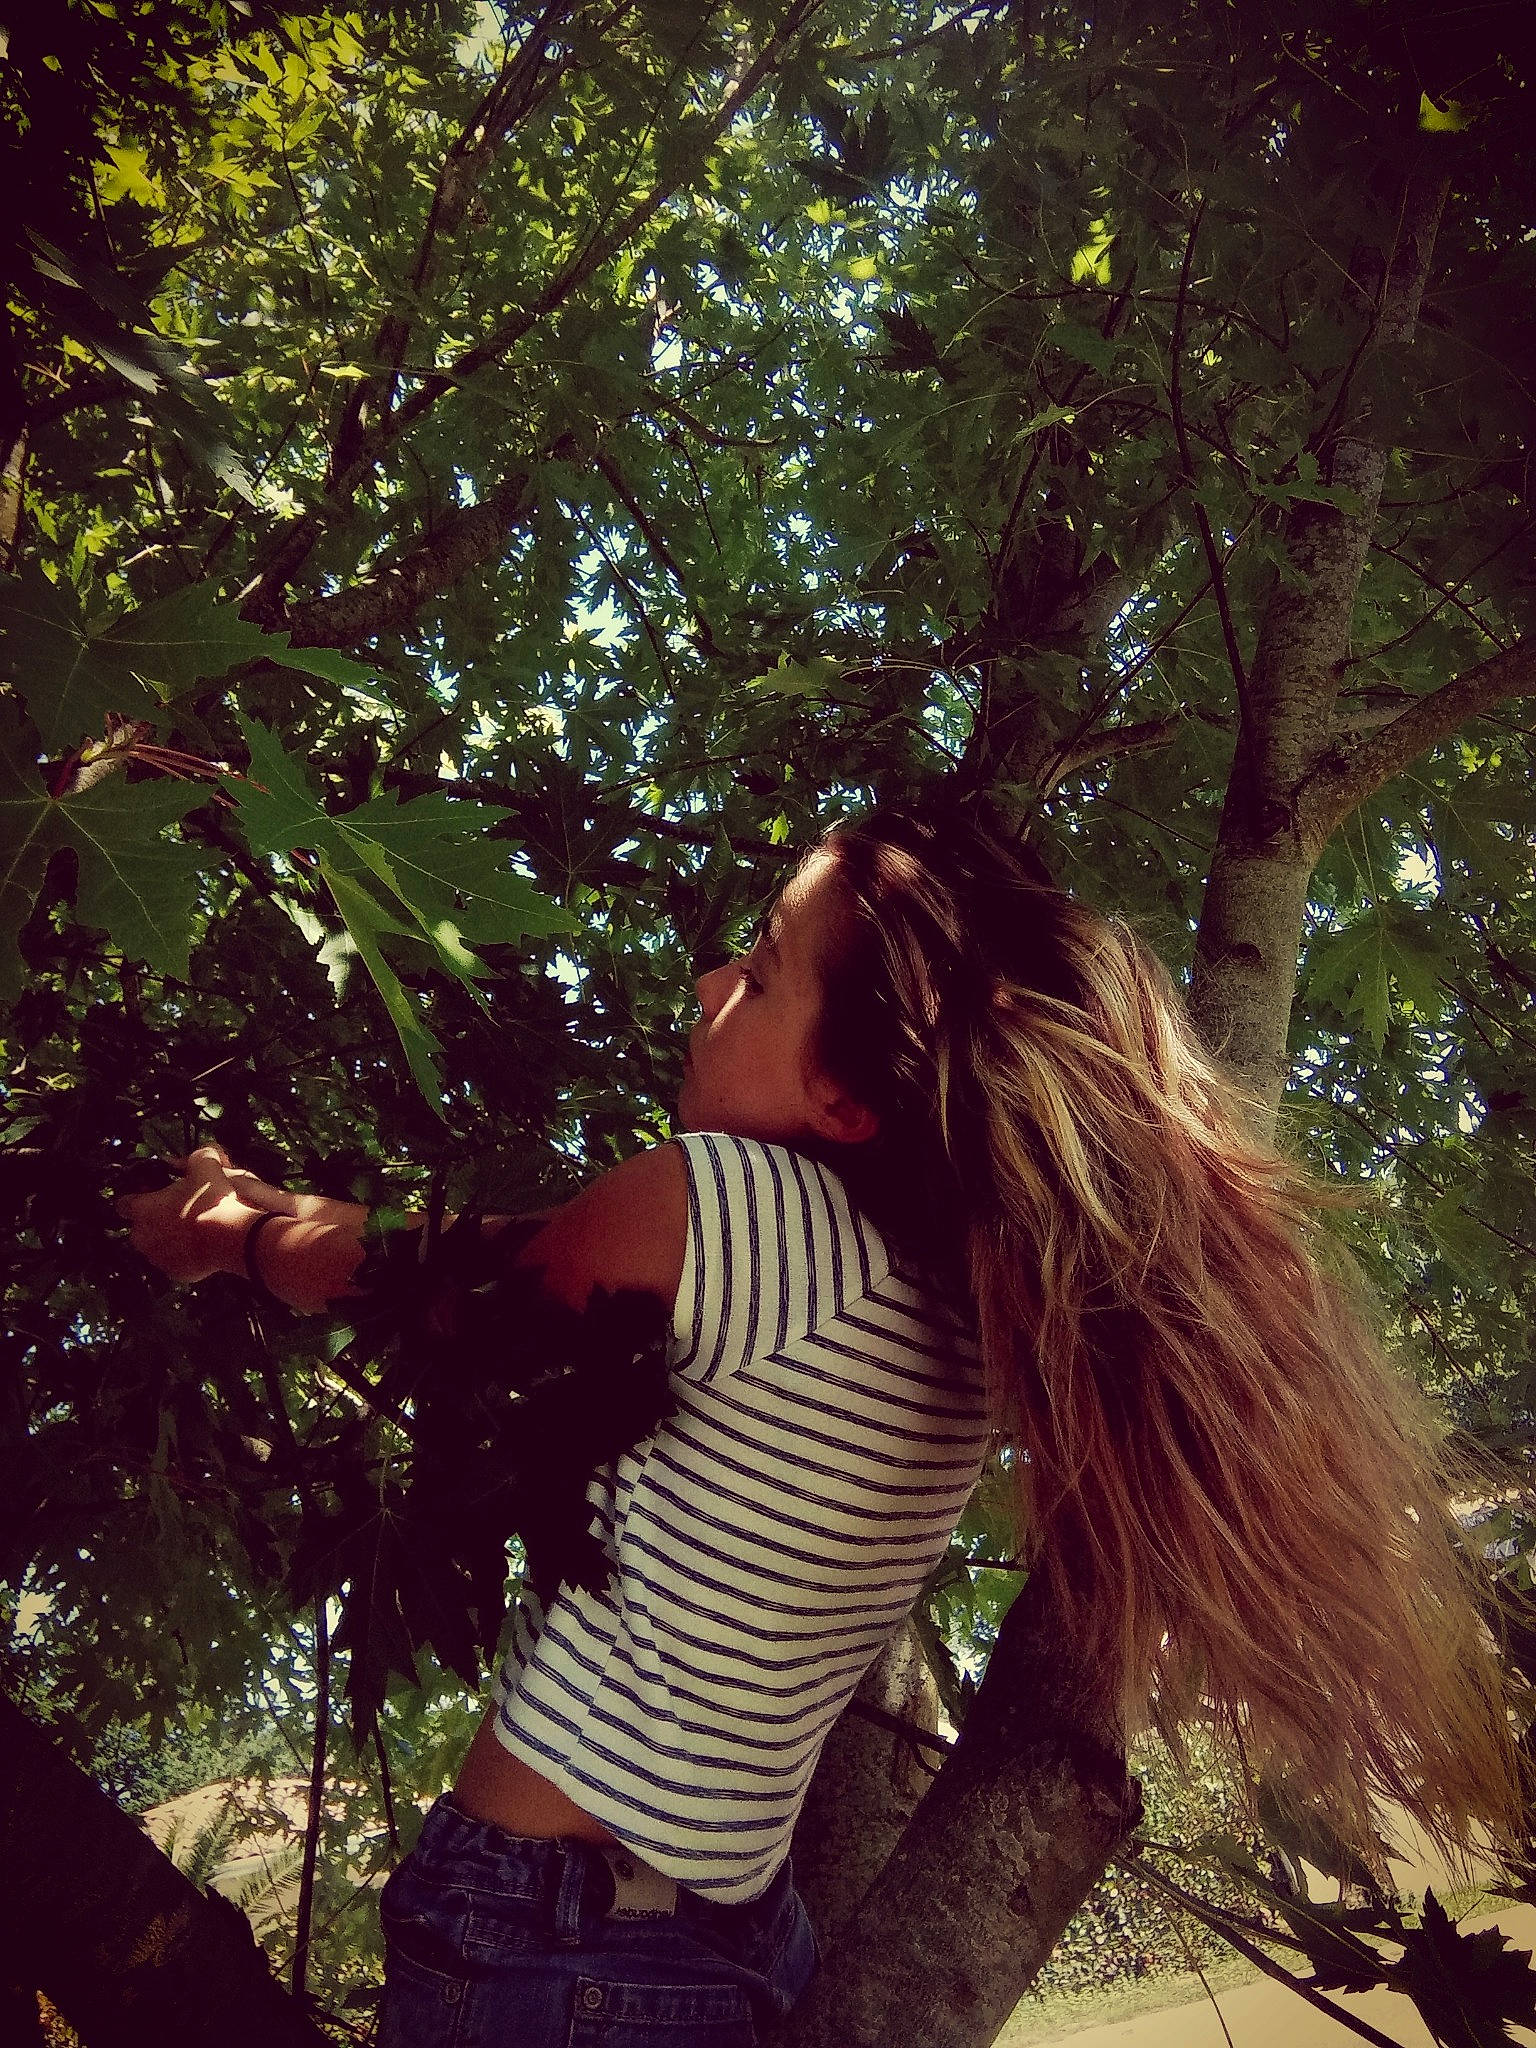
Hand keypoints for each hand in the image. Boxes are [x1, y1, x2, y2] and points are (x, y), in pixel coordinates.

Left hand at [116, 1143, 341, 1282]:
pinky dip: (185, 1256)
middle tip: (179, 1211)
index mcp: (142, 1210)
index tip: (152, 1194)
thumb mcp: (206, 1166)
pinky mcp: (176, 1274)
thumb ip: (200, 1155)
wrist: (230, 1238)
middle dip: (155, 1221)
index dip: (137, 1197)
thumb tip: (203, 1152)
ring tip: (194, 1229)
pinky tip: (202, 1246)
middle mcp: (142, 1237)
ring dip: (169, 1239)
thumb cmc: (211, 1200)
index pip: (124, 1204)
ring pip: (157, 1247)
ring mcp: (158, 1259)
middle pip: (140, 1228)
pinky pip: (176, 1262)